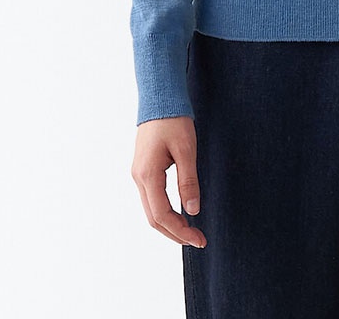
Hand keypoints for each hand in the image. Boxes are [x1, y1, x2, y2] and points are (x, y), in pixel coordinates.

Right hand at [131, 116, 206, 247]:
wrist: (159, 98)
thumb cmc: (173, 120)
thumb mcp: (186, 149)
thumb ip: (189, 181)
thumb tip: (193, 210)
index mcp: (147, 175)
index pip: (162, 215)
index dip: (181, 231)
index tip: (200, 239)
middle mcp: (139, 178)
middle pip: (154, 218)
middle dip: (175, 233)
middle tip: (198, 240)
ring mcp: (139, 174)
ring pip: (151, 210)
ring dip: (170, 224)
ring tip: (191, 231)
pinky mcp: (143, 170)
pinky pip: (152, 199)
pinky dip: (165, 211)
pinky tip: (179, 213)